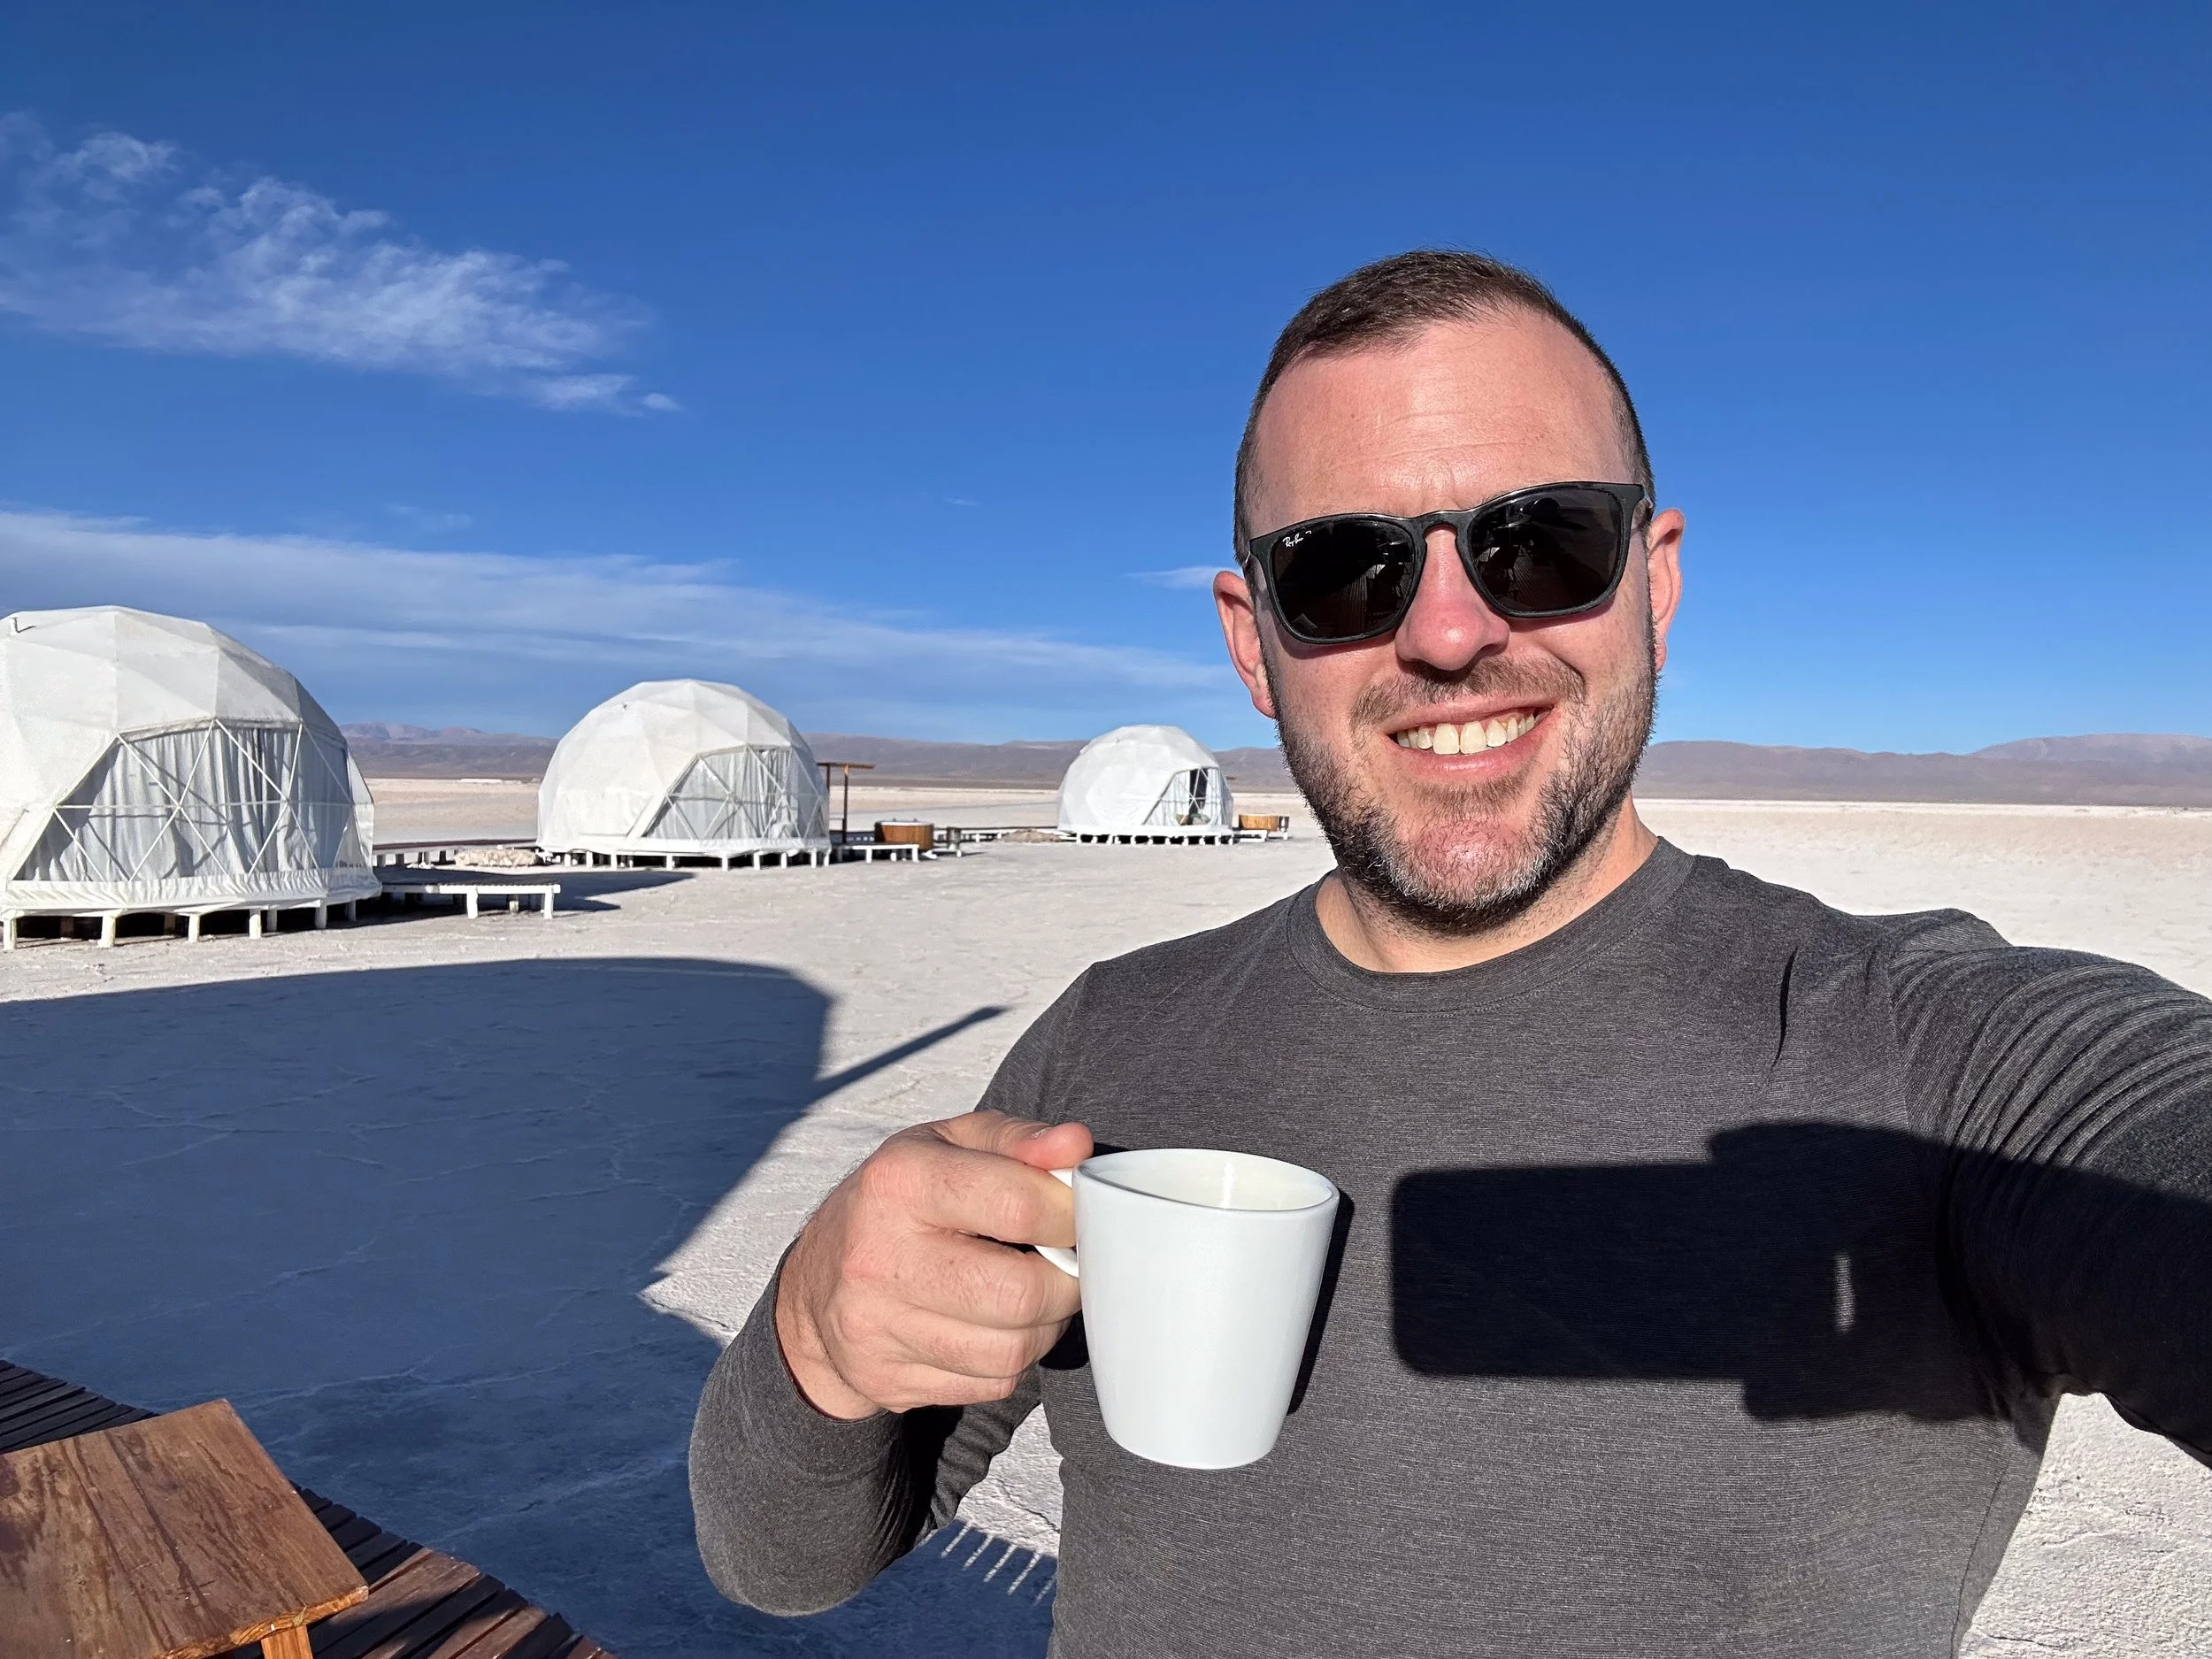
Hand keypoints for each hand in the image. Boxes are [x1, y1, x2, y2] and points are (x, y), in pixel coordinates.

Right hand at [775, 1110, 1090, 1418]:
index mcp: (898, 1182)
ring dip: (1045, 1325)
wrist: (813, 1290)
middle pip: (1021, 1293)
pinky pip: (993, 1384)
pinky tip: (996, 1328)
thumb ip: (1018, 1140)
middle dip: (1066, 1280)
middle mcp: (880, 1256)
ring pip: (1013, 1350)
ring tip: (1033, 1293)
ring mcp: (878, 1328)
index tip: (1074, 1215)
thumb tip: (1076, 1147)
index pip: (1019, 1205)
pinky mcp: (888, 1382)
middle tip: (1064, 1263)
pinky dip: (1013, 1359)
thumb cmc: (898, 1202)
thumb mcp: (947, 1146)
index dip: (1070, 1214)